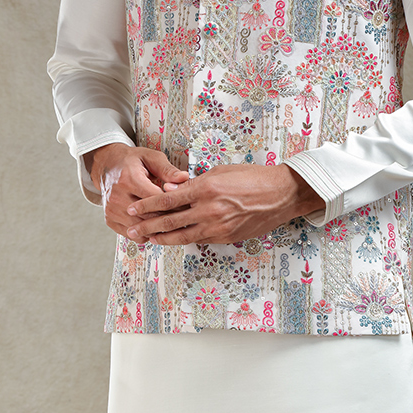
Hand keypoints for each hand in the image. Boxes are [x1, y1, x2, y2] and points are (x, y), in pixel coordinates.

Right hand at [86, 143, 189, 237]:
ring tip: (169, 224)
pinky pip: (131, 235)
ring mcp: (112, 209)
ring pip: (140, 229)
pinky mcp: (109, 219)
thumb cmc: (130, 161)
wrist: (106, 165)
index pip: (156, 199)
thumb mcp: (151, 158)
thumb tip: (184, 178)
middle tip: (182, 218)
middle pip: (149, 217)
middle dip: (168, 219)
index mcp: (128, 179)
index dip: (174, 204)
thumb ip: (168, 169)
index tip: (185, 205)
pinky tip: (153, 226)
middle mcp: (117, 196)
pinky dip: (144, 234)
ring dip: (157, 230)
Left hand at [124, 160, 325, 245]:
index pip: (168, 199)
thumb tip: (171, 192)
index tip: (133, 209)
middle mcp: (209, 209)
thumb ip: (194, 184)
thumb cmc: (252, 178)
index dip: (147, 205)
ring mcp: (218, 226)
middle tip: (131, 230)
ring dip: (162, 238)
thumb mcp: (220, 172)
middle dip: (147, 226)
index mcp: (205, 188)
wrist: (281, 195)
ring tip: (147, 240)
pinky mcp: (226, 237)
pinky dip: (184, 239)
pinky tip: (173, 240)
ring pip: (182, 236)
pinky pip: (199, 239)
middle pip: (170, 221)